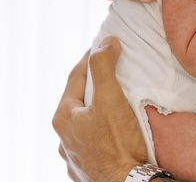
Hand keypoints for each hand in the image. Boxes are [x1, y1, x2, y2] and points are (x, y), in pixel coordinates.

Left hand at [53, 37, 146, 181]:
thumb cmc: (117, 144)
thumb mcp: (110, 98)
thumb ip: (104, 66)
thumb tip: (106, 42)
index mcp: (64, 118)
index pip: (76, 76)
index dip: (91, 57)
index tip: (105, 45)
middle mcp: (64, 138)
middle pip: (80, 99)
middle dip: (95, 82)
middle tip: (112, 69)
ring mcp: (75, 155)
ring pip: (86, 121)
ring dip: (98, 107)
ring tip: (116, 98)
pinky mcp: (88, 168)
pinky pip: (93, 140)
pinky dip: (102, 128)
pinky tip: (113, 128)